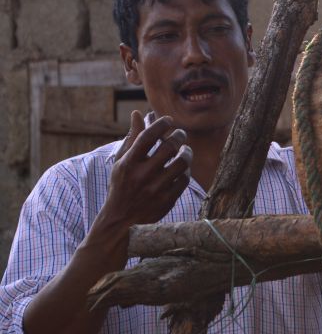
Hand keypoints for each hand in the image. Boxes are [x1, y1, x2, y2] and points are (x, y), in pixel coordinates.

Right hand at [102, 110, 192, 229]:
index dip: (161, 124)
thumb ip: (131, 138)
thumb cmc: (122, 185)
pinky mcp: (167, 200)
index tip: (169, 120)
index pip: (148, 136)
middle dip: (179, 136)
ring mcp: (156, 189)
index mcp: (128, 163)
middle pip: (169, 147)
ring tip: (185, 150)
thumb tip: (137, 113)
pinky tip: (183, 168)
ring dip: (187, 152)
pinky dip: (186, 171)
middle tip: (181, 134)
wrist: (122, 220)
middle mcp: (142, 175)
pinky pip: (185, 179)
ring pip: (182, 162)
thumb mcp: (121, 162)